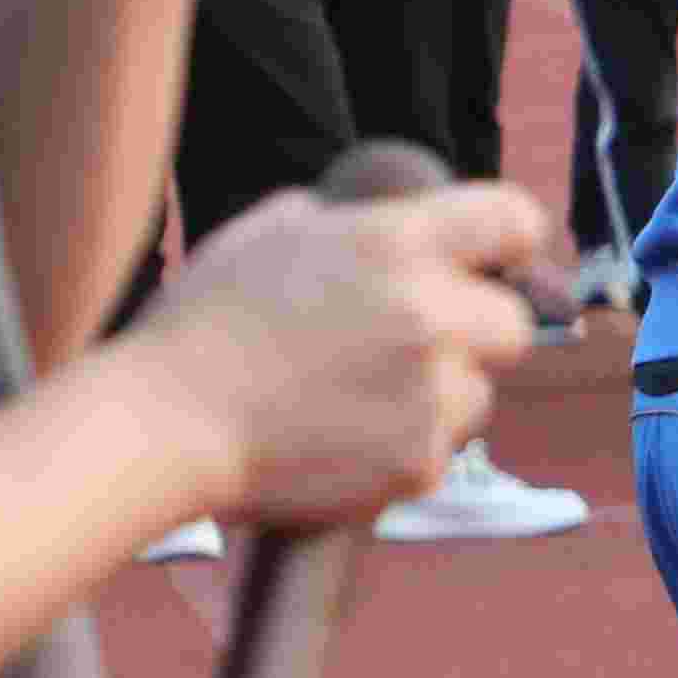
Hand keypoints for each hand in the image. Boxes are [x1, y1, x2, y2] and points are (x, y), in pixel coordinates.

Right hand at [129, 165, 546, 529]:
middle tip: (412, 343)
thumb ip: (339, 221)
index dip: (512, 239)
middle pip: (513, 323)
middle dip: (474, 332)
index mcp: (396, 244)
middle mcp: (430, 314)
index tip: (499, 259)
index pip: (513, 220)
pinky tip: (339, 438)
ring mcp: (432, 393)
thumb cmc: (201, 326)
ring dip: (439, 393)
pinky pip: (439, 447)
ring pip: (478, 392)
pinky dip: (403, 446)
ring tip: (352, 395)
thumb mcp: (264, 236)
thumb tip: (378, 217)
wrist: (163, 424)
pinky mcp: (421, 460)